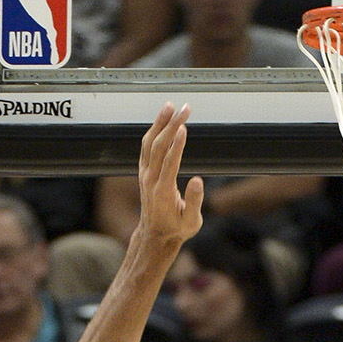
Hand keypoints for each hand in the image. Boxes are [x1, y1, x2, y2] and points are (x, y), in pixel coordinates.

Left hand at [138, 104, 202, 249]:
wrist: (155, 235)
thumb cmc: (177, 229)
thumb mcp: (191, 223)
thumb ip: (194, 202)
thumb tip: (198, 181)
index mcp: (163, 192)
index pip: (169, 163)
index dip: (176, 145)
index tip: (184, 127)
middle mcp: (150, 180)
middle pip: (158, 146)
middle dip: (172, 125)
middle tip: (186, 109)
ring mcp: (145, 175)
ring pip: (149, 143)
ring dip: (160, 123)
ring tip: (171, 106)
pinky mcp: (144, 172)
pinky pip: (146, 146)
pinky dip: (154, 131)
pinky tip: (163, 120)